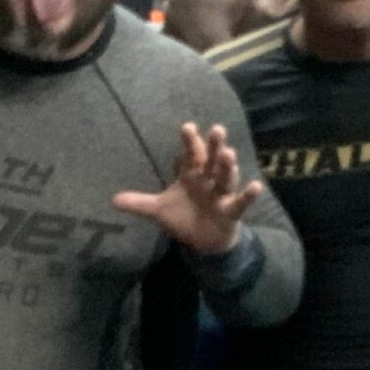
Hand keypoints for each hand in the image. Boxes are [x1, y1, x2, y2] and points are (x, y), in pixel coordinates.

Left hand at [112, 122, 264, 255]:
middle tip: (216, 129)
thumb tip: (113, 200)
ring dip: (227, 167)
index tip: (187, 127)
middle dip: (213, 146)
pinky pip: (241, 203)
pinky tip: (256, 186)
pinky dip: (248, 195)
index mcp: (191, 176)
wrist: (204, 241)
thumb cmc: (185, 217)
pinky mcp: (231, 212)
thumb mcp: (160, 211)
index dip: (190, 142)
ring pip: (225, 178)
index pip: (190, 156)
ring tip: (228, 154)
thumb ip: (139, 203)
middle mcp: (208, 181)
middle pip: (211, 161)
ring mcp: (221, 195)